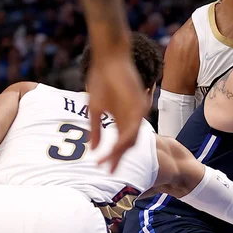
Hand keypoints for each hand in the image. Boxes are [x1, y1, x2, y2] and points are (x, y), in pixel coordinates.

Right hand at [86, 54, 148, 172]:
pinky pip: (133, 126)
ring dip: (121, 152)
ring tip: (110, 164)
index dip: (113, 157)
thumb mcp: (96, 109)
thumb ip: (96, 129)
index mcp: (124, 119)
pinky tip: (116, 147)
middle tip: (109, 173)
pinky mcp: (139, 105)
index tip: (101, 168)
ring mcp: (138, 112)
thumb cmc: (102, 80)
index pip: (121, 144)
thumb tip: (93, 149)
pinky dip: (125, 139)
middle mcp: (133, 118)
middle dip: (118, 159)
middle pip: (129, 145)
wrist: (110, 59)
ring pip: (132, 139)